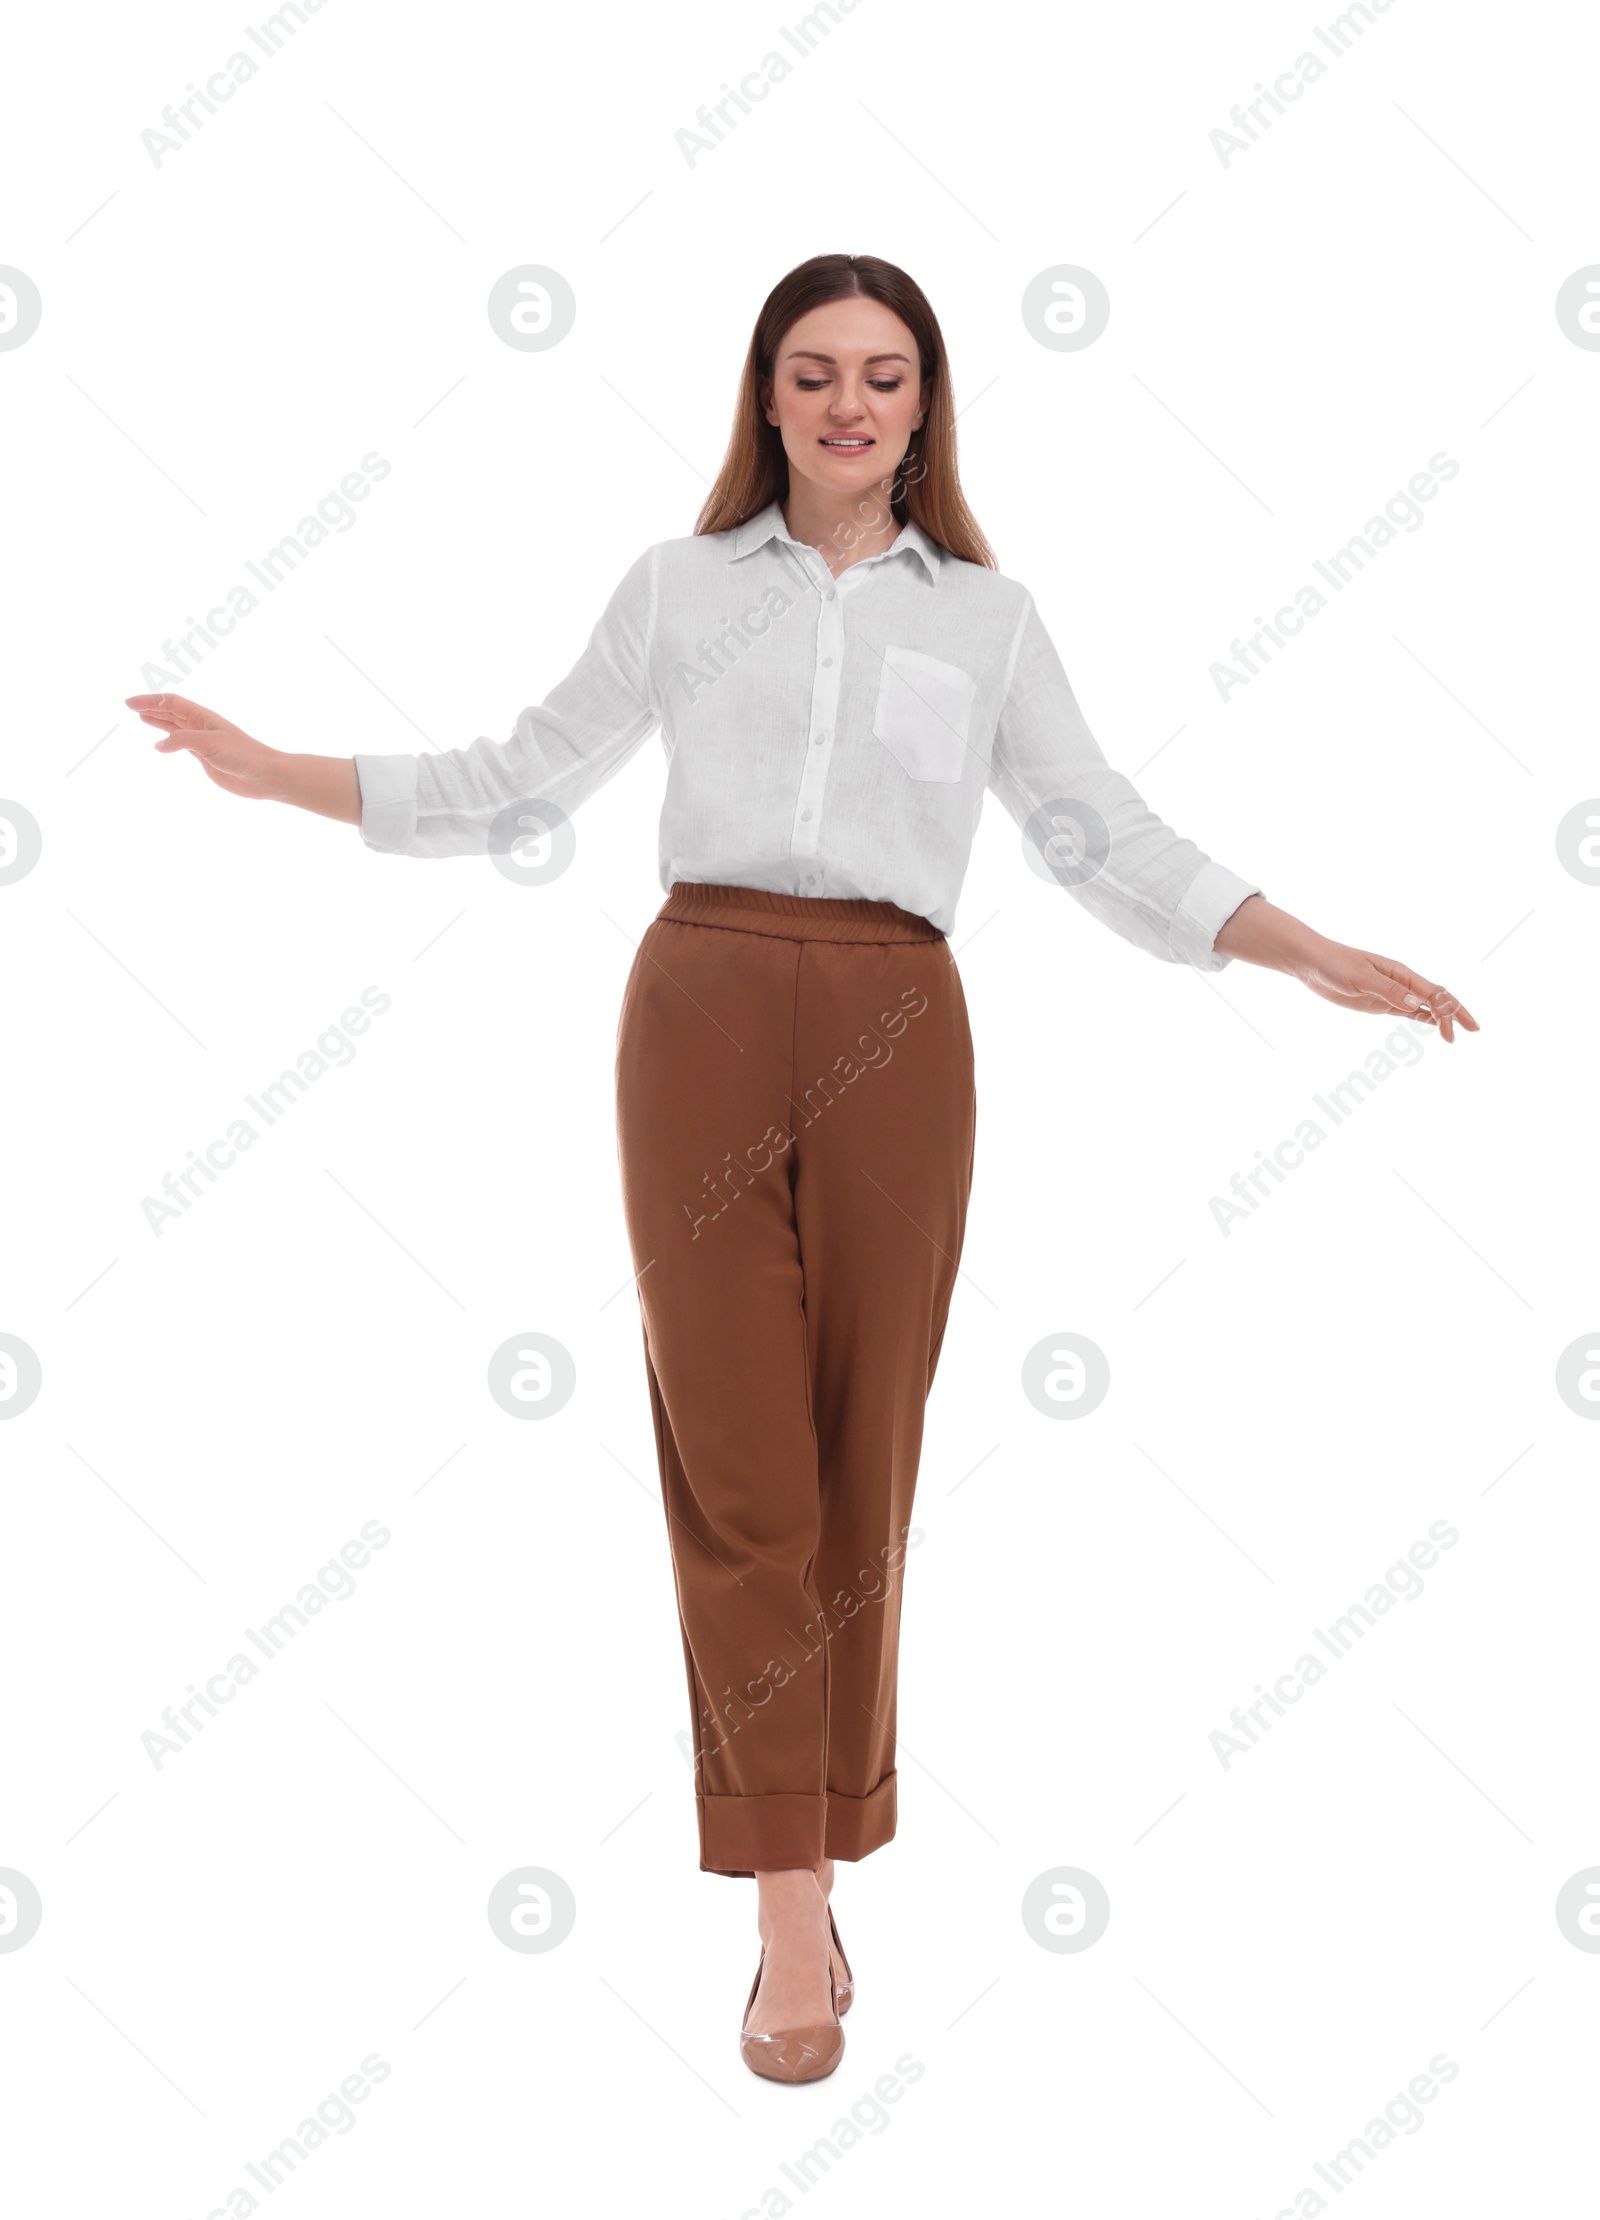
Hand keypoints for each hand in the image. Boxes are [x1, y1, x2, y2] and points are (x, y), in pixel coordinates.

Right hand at [125, 691, 282, 799]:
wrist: (264, 776)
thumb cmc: (242, 755)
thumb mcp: (208, 744)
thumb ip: (182, 741)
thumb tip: (159, 745)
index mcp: (203, 717)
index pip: (171, 703)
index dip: (150, 701)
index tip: (130, 704)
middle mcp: (201, 726)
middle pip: (171, 712)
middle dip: (151, 708)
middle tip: (130, 706)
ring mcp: (203, 741)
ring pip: (175, 727)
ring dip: (158, 721)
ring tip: (141, 717)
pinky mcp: (205, 757)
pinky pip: (181, 745)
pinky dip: (167, 742)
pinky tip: (159, 744)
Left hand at [1293, 942, 1478, 1043]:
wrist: (1313, 963)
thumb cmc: (1336, 965)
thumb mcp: (1361, 978)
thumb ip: (1388, 991)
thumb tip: (1417, 1004)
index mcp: (1401, 974)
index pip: (1434, 994)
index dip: (1451, 1012)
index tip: (1457, 1032)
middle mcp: (1401, 983)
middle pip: (1436, 1000)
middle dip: (1456, 1014)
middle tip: (1475, 1031)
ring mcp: (1392, 994)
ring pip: (1425, 1006)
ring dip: (1442, 1019)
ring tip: (1456, 1035)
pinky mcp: (1380, 1003)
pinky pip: (1408, 1011)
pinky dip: (1423, 1018)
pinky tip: (1433, 1026)